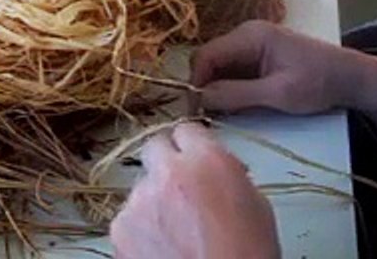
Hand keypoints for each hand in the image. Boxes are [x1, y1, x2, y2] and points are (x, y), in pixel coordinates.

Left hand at [110, 123, 279, 258]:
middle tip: (179, 188)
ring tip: (175, 232)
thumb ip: (228, 175)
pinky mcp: (120, 229)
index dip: (192, 145)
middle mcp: (169, 172)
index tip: (194, 158)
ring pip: (141, 186)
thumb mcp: (256, 206)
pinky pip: (128, 217)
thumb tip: (215, 171)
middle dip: (166, 163)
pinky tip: (161, 249)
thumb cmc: (248, 257)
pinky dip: (140, 229)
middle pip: (155, 147)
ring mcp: (139, 200)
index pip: (187, 130)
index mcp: (208, 161)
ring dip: (154, 200)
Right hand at [190, 20, 351, 113]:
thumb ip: (237, 95)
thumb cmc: (319, 83)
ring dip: (215, 90)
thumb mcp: (278, 94)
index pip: (206, 55)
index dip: (194, 83)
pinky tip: (232, 108)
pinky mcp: (257, 58)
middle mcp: (245, 35)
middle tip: (203, 117)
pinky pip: (231, 72)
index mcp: (249, 35)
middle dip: (203, 87)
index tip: (193, 112)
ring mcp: (250, 45)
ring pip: (218, 68)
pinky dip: (227, 90)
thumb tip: (200, 98)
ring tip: (216, 116)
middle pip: (208, 60)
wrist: (352, 79)